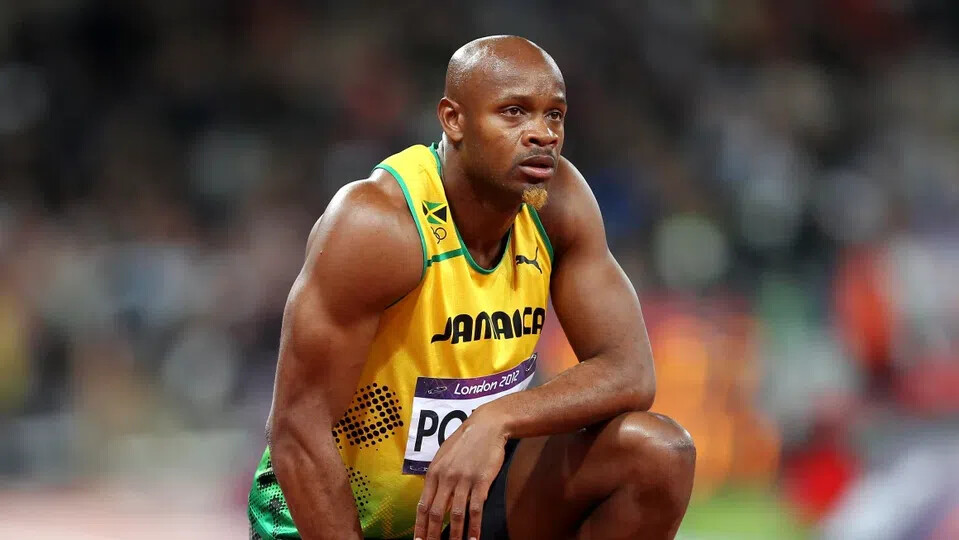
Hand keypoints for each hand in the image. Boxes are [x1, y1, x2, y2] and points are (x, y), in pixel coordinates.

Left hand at [414, 408, 507, 539]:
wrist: (487, 426)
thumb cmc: (465, 441)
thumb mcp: (443, 456)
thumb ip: (437, 477)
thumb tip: (431, 498)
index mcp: (434, 472)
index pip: (423, 505)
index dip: (420, 526)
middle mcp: (446, 478)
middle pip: (437, 513)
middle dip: (433, 535)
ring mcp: (464, 480)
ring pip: (456, 515)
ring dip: (454, 535)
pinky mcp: (481, 482)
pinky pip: (476, 509)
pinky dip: (474, 527)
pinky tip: (473, 539)